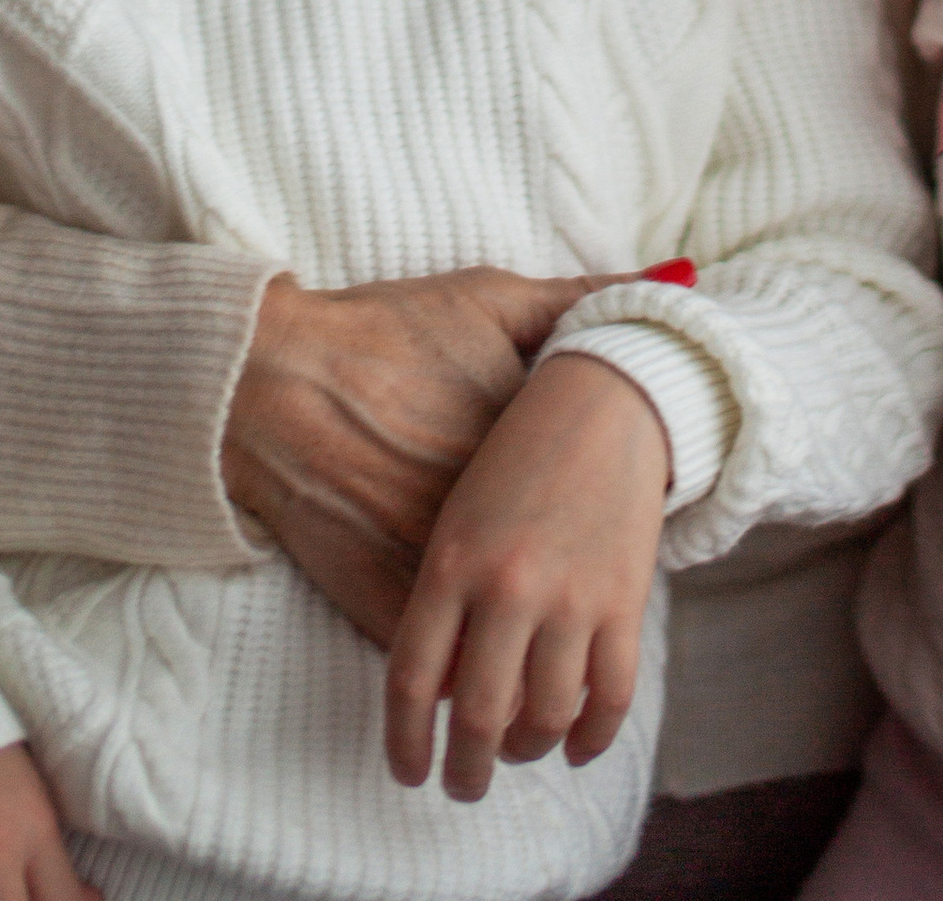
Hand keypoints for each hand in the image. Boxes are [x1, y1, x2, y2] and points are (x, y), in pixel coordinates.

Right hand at [219, 265, 595, 646]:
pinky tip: (468, 651)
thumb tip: (671, 277)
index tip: (603, 506)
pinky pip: (446, 666)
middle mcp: (499, 527)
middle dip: (577, 591)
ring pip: (511, 648)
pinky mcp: (388, 608)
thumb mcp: (487, 298)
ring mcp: (443, 576)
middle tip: (579, 589)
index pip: (606, 501)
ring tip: (531, 648)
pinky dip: (460, 665)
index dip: (606, 505)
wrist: (272, 380)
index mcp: (532, 455)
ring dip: (526, 655)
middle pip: (565, 582)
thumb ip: (577, 299)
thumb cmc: (380, 333)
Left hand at [384, 350, 669, 803]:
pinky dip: (591, 737)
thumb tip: (441, 698)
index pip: (413, 681)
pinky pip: (608, 698)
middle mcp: (508, 587)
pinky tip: (576, 746)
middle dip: (468, 771)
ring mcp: (570, 598)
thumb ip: (444, 603)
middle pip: (480, 717)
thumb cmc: (516, 457)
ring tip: (519, 755)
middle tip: (464, 787)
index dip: (406, 743)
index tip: (410, 773)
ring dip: (528, 752)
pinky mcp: (623, 601)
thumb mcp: (459, 517)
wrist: (603, 399)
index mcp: (452, 562)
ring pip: (545, 719)